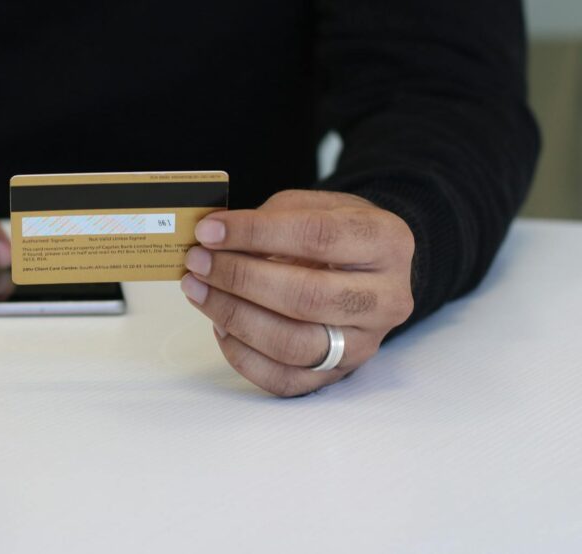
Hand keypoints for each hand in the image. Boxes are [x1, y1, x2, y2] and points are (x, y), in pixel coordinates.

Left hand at [180, 189, 414, 396]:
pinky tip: (219, 325)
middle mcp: (386, 299)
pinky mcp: (338, 375)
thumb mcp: (312, 206)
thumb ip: (269, 219)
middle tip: (198, 261)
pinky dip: (241, 355)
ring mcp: (365, 344)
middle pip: (306, 297)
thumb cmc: (333, 232)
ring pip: (292, 344)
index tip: (210, 231)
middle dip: (239, 278)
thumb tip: (213, 241)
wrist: (366, 269)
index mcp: (386, 242)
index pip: (317, 237)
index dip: (255, 233)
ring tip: (198, 290)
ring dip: (233, 315)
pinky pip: (283, 379)